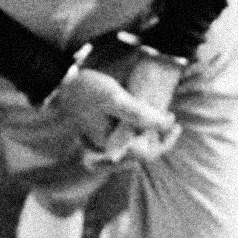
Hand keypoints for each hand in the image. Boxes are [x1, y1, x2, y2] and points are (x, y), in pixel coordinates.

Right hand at [52, 67, 176, 149]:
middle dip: (160, 139)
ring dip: (152, 134)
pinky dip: (141, 128)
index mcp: (113, 145)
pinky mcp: (106, 130)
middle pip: (143, 152)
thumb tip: (168, 123)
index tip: (175, 124)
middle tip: (173, 122)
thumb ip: (141, 114)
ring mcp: (108, 140)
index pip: (147, 154)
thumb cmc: (88, 90)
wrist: (62, 83)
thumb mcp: (116, 98)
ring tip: (163, 118)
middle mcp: (111, 147)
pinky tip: (147, 115)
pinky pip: (129, 135)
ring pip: (137, 144)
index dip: (165, 142)